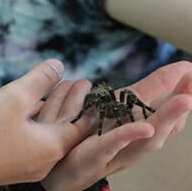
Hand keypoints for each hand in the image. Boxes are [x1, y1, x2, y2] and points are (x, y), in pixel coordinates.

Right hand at [0, 60, 88, 190]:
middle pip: (65, 130)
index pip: (81, 126)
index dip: (88, 104)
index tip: (91, 86)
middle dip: (70, 104)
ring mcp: (26, 165)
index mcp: (51, 146)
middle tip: (76, 83)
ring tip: (53, 89)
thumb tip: (60, 65)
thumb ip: (39, 79)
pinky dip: (36, 122)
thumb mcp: (14, 97)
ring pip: (47, 134)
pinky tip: (28, 107)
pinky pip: (32, 140)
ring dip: (51, 112)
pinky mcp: (10, 163)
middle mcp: (43, 160)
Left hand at [41, 61, 191, 190]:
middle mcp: (132, 139)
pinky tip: (147, 127)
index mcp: (132, 121)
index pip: (161, 102)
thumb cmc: (84, 138)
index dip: (178, 87)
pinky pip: (114, 145)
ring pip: (148, 137)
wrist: (58, 169)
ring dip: (167, 117)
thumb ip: (127, 94)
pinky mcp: (96, 155)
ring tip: (185, 100)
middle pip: (163, 122)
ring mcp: (117, 150)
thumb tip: (147, 74)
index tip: (191, 68)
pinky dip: (131, 135)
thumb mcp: (108, 108)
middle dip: (181, 101)